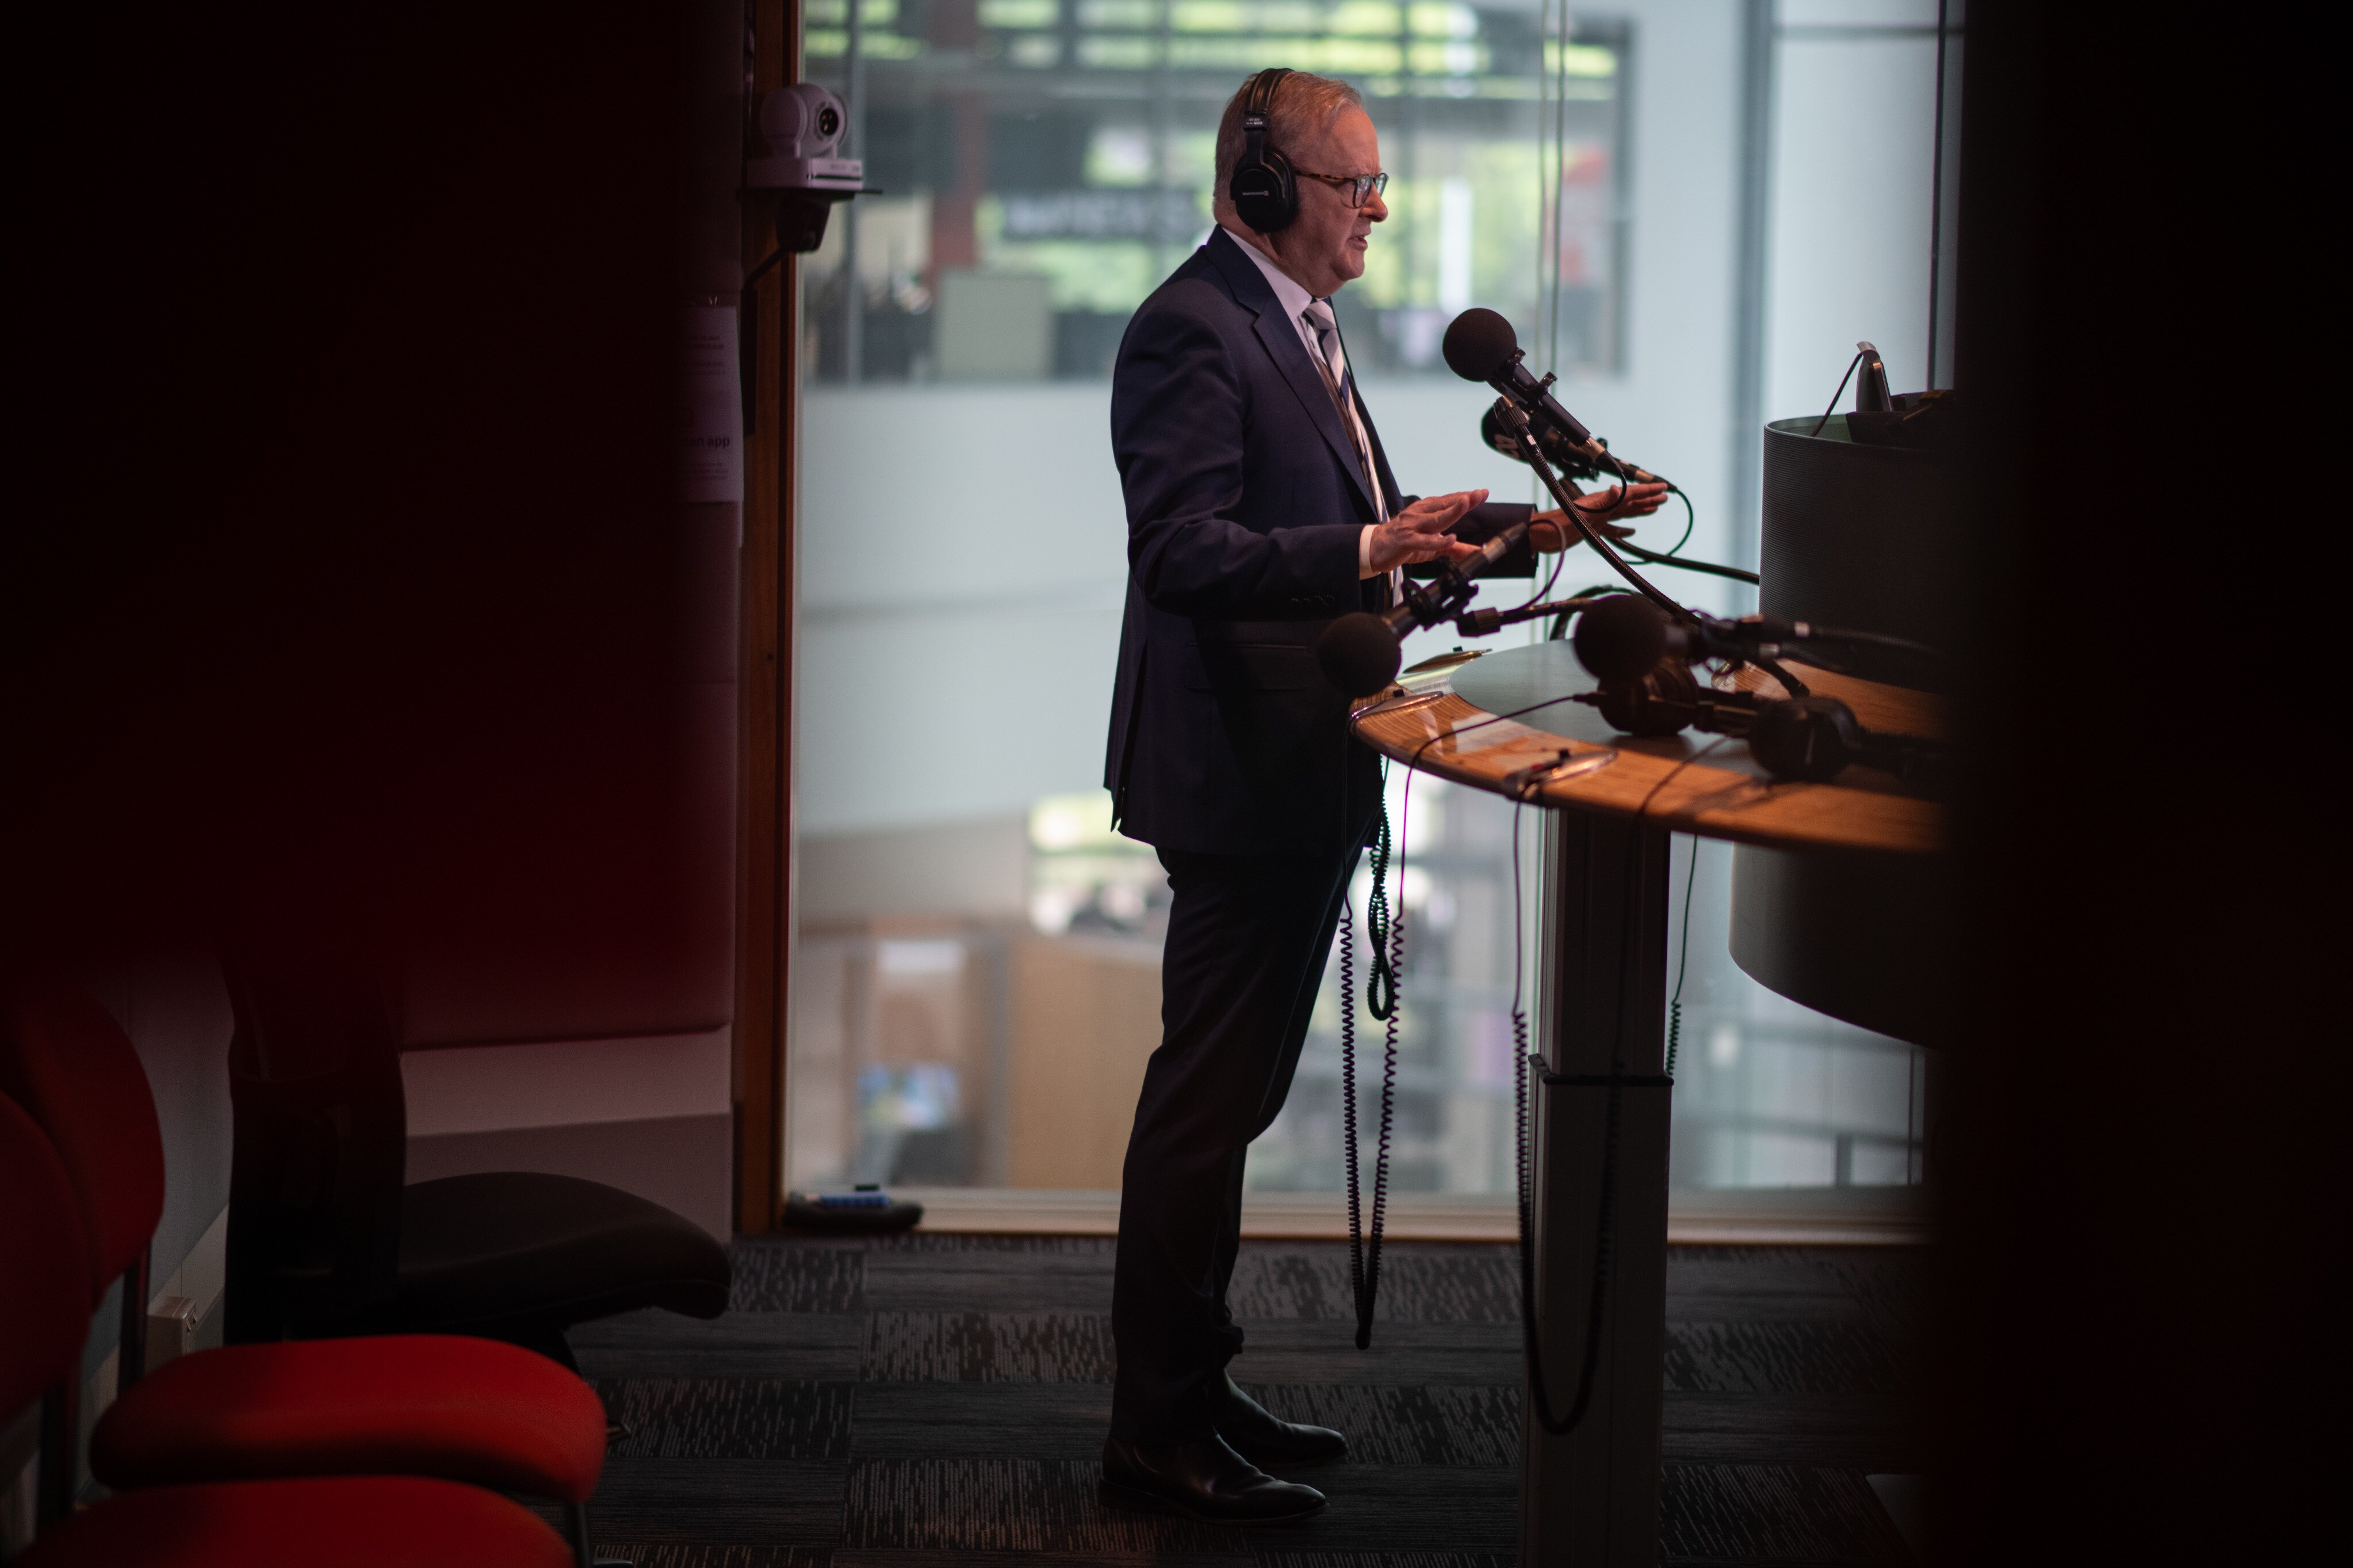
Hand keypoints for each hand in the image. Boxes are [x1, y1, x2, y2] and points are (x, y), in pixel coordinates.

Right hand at [1365, 488, 1486, 573]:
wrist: (1374, 548)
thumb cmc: (1403, 542)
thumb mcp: (1432, 545)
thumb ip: (1454, 548)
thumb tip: (1476, 552)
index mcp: (1426, 510)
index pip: (1449, 501)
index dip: (1466, 497)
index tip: (1482, 493)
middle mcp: (1420, 514)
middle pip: (1444, 505)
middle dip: (1463, 499)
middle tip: (1479, 494)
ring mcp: (1413, 526)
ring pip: (1436, 519)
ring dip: (1451, 512)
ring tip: (1466, 504)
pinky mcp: (1406, 541)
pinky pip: (1423, 541)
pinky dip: (1437, 541)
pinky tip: (1449, 539)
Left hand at [1529, 481, 1670, 550]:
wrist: (1543, 535)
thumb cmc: (1560, 523)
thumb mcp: (1583, 512)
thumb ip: (1601, 501)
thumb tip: (1616, 487)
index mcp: (1603, 501)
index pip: (1630, 493)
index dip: (1647, 490)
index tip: (1664, 487)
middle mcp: (1602, 506)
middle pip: (1631, 501)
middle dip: (1648, 498)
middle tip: (1665, 497)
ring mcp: (1598, 517)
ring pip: (1624, 513)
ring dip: (1639, 511)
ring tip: (1655, 509)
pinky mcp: (1592, 529)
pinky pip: (1612, 529)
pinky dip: (1623, 529)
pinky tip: (1631, 531)